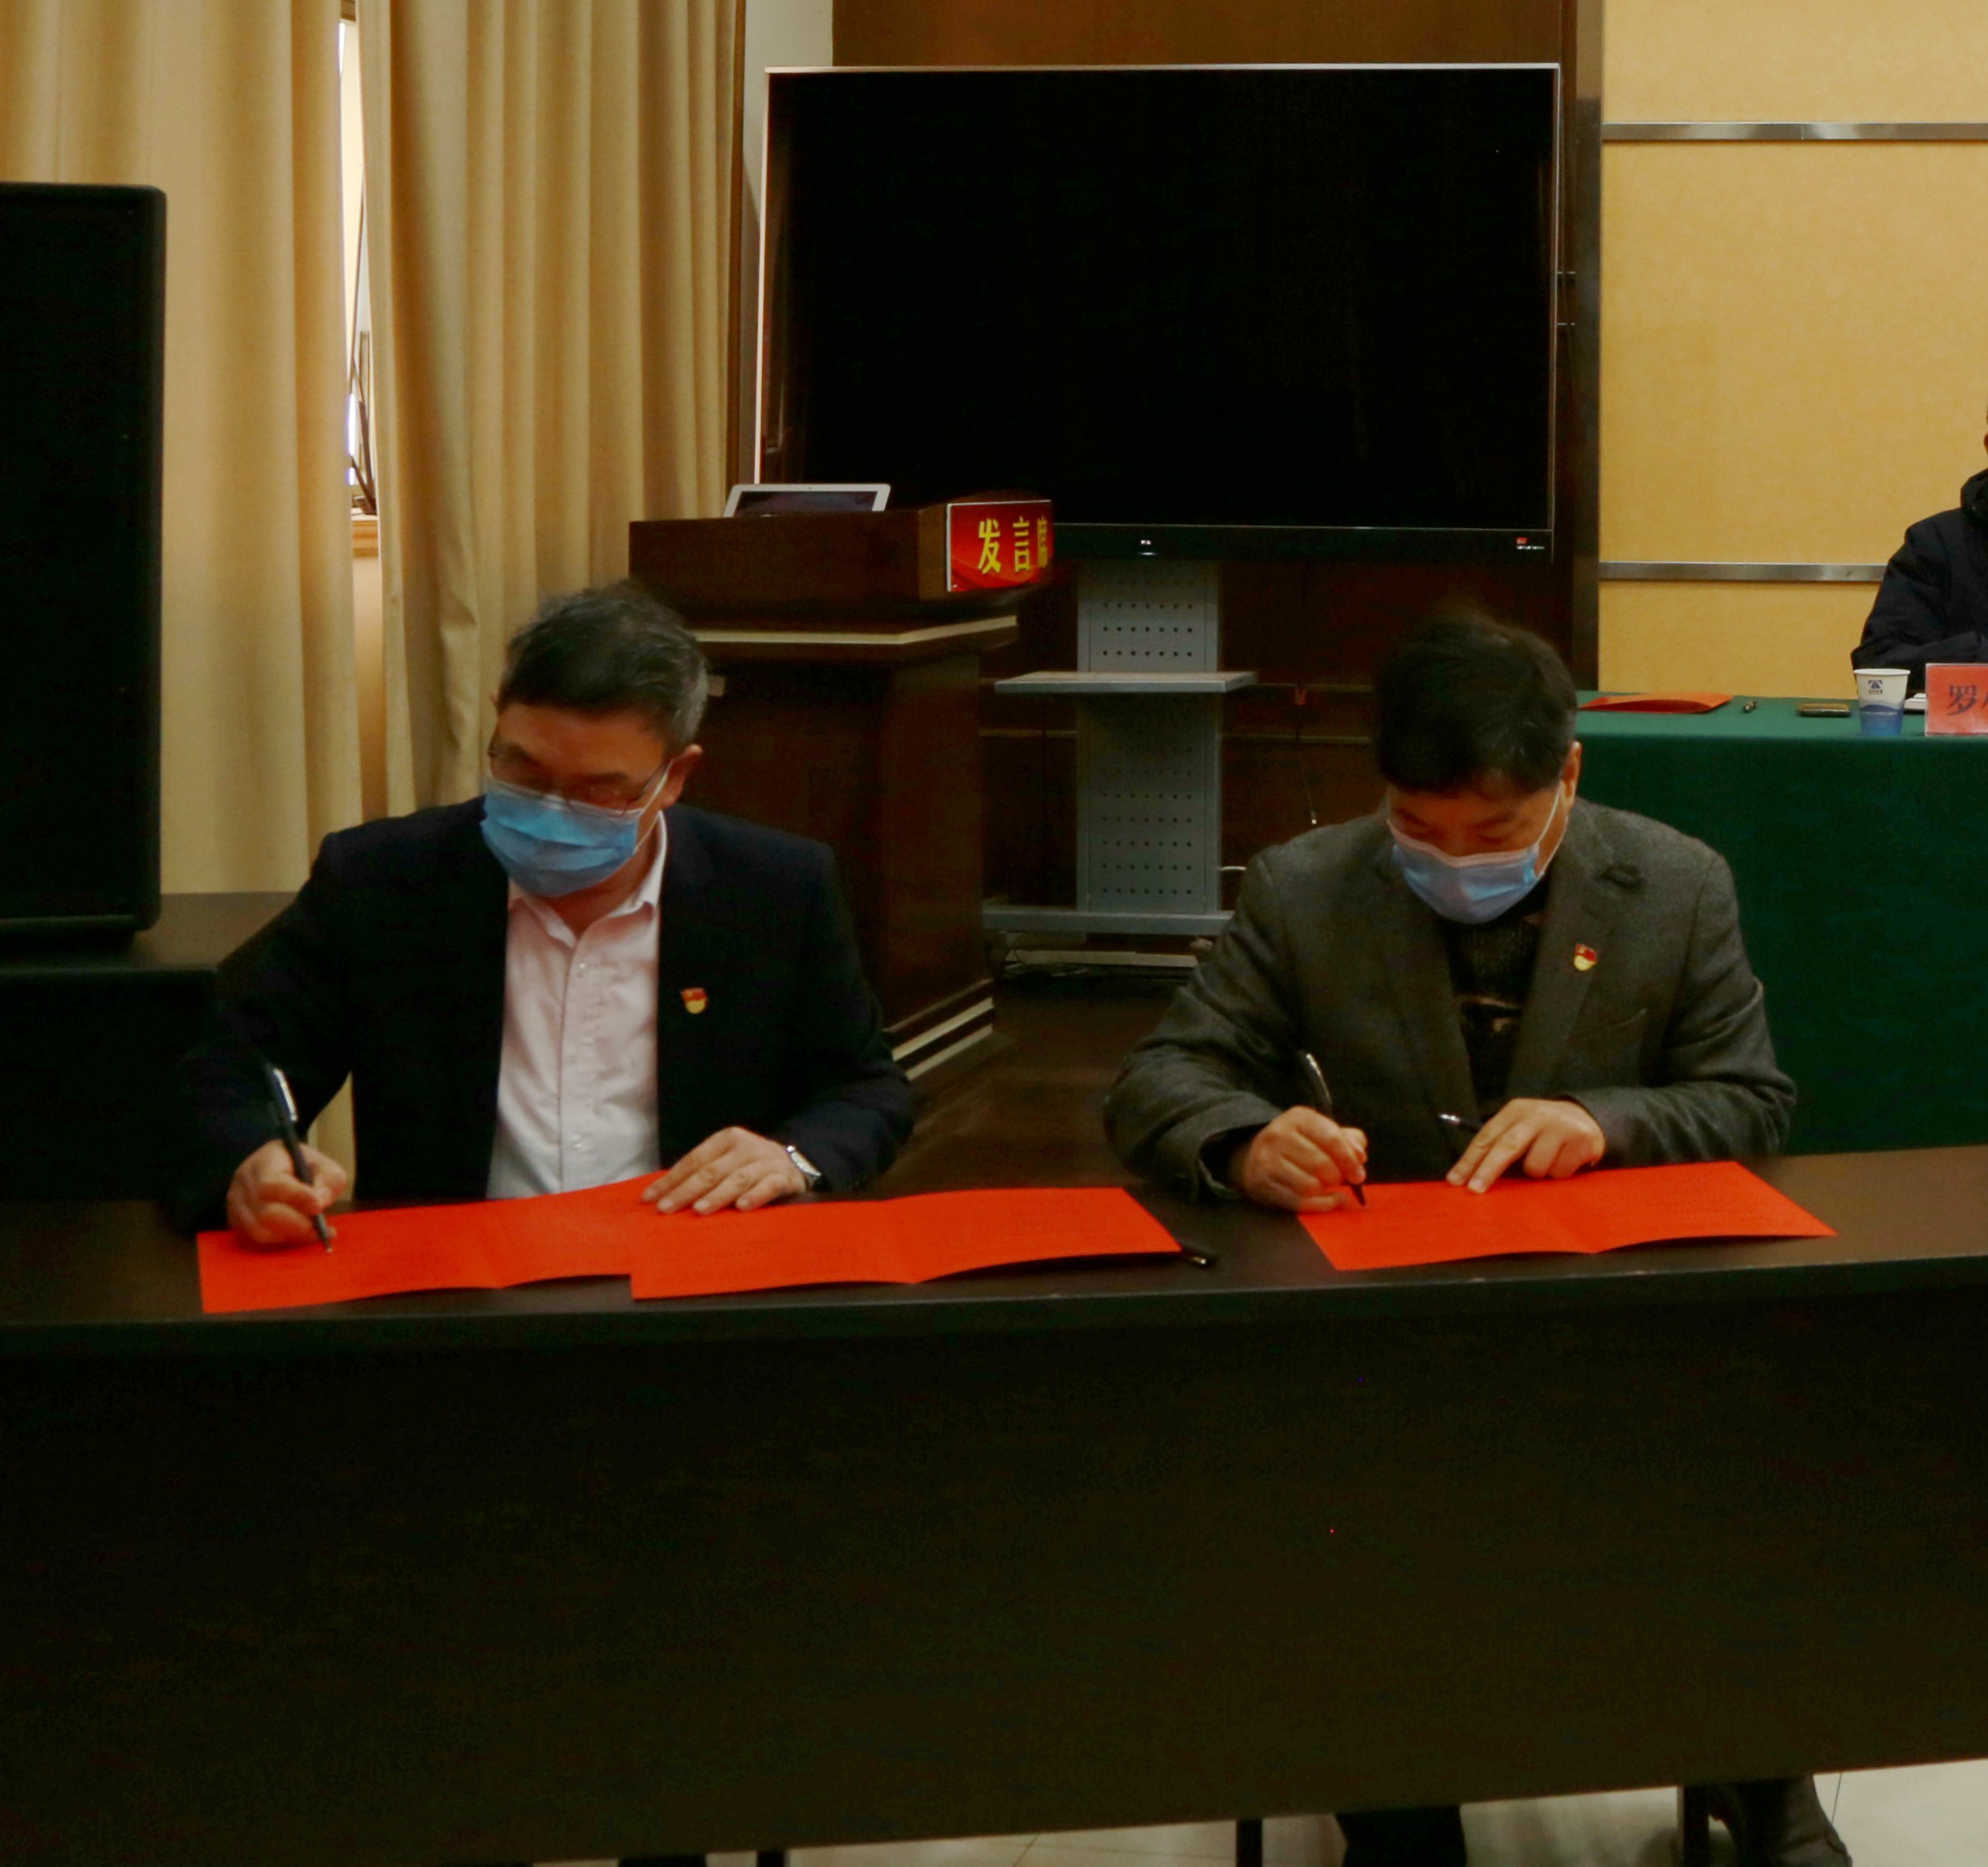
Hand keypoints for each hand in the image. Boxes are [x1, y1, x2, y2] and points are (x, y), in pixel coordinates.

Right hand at [226, 1138, 348, 1246]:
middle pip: (265, 1212)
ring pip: (259, 1230)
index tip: (318, 1208)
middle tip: (321, 1229)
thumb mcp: (325, 1166)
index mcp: (265, 1161)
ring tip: (313, 1232)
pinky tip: (299, 1235)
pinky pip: (256, 1239)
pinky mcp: (237, 1221)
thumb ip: (328, 1181)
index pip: (272, 1183)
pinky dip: (281, 1241)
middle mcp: (245, 1182)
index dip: (295, 1197)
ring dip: (290, 1236)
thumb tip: (320, 1203)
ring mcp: (237, 1203)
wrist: (281, 1171)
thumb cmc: (305, 1168)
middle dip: (297, 1224)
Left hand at [642, 1127, 805, 1214]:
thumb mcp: (727, 1161)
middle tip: (666, 1209)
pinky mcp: (785, 1177)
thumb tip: (663, 1195)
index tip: (650, 1199)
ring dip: (717, 1195)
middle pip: (711, 1171)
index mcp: (726, 1139)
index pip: (694, 1161)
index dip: (671, 1180)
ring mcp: (766, 1161)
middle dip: (686, 1191)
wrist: (795, 1164)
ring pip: (737, 1179)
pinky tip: (742, 1207)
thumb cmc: (750, 1167)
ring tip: (699, 1210)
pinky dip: (755, 1196)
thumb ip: (703, 1173)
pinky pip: (769, 1187)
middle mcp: (745, 1147)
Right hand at [1228, 1107, 1367, 1213]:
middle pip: (1321, 1165)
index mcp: (1298, 1117)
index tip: (1359, 1175)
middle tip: (1340, 1180)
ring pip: (1310, 1186)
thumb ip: (1348, 1140)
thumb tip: (1359, 1157)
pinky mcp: (1261, 1183)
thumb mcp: (1322, 1132)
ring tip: (1327, 1186)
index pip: (1331, 1138)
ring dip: (1325, 1191)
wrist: (1255, 1155)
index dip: (1350, 1160)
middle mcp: (1278, 1135)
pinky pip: (1298, 1202)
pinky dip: (1319, 1205)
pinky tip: (1327, 1200)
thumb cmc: (1301, 1144)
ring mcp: (1266, 1160)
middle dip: (1337, 1177)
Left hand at [1447, 1097, 1605, 1192]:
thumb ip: (1500, 1145)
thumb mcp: (1520, 1127)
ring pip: (1535, 1167)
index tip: (1455, 1180)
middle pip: (1507, 1147)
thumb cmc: (1542, 1130)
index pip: (1486, 1136)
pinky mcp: (1580, 1140)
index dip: (1469, 1160)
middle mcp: (1536, 1115)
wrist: (1586, 1119)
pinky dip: (1558, 1174)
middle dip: (1488, 1171)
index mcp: (1515, 1110)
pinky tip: (1564, 1160)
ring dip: (1537, 1173)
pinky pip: (1558, 1173)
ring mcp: (1559, 1127)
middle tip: (1474, 1190)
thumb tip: (1471, 1176)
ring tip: (1547, 1161)